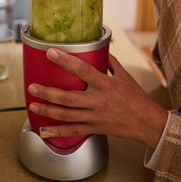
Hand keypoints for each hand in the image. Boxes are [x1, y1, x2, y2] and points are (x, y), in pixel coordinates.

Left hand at [28, 49, 167, 148]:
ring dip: (48, 110)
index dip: (65, 61)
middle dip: (47, 92)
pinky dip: (57, 132)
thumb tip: (99, 49)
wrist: (148, 124)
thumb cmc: (137, 98)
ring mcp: (95, 117)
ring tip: (33, 104)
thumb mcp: (125, 76)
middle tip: (32, 87)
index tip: (50, 53)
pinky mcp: (94, 128)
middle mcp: (98, 101)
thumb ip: (110, 62)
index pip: (82, 70)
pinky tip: (43, 131)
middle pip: (68, 97)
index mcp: (106, 85)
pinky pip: (73, 131)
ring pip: (67, 115)